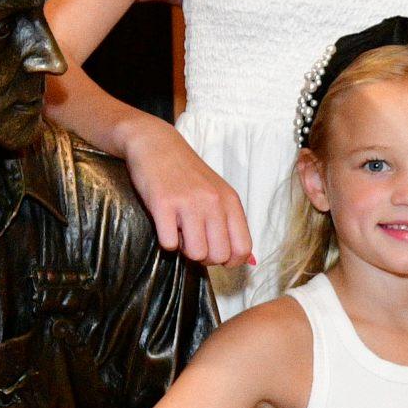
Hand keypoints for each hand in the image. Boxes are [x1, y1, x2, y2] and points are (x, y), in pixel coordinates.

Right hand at [129, 123, 253, 266]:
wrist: (157, 145)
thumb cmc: (188, 174)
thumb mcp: (218, 194)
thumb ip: (233, 225)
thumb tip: (251, 262)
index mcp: (231, 201)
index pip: (242, 248)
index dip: (229, 261)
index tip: (215, 254)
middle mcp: (214, 202)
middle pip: (219, 255)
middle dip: (204, 257)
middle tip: (193, 241)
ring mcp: (189, 203)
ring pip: (195, 253)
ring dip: (184, 250)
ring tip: (179, 231)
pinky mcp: (163, 204)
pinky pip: (169, 244)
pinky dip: (166, 241)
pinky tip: (165, 224)